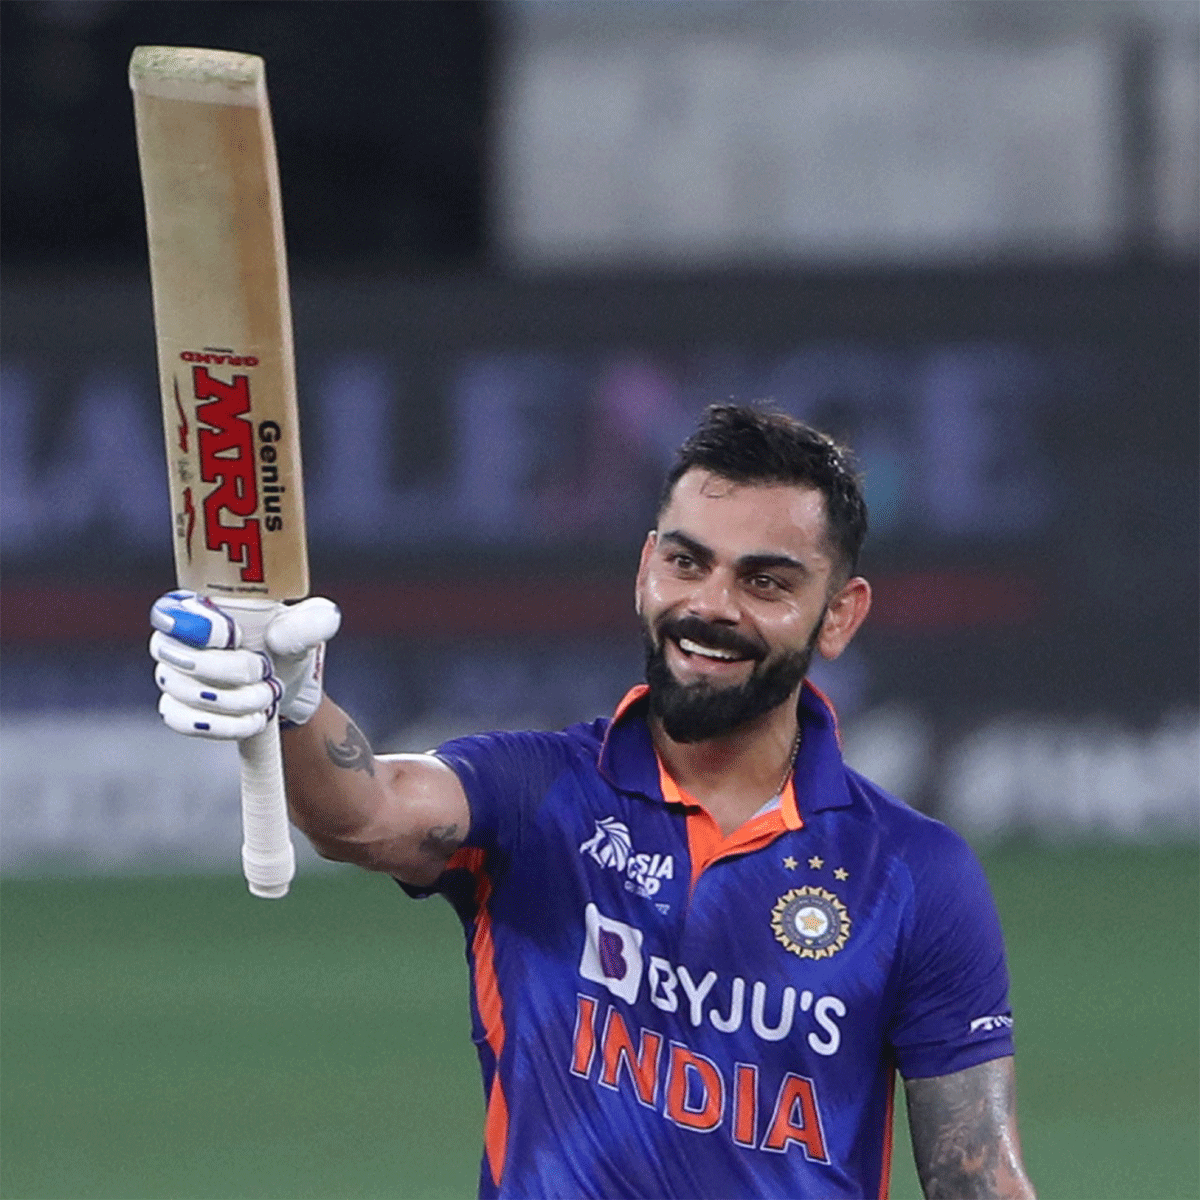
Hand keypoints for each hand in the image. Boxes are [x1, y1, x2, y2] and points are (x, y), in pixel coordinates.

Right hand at [150, 591, 340, 738]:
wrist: (287, 685)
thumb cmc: (288, 644)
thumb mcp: (305, 628)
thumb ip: (309, 622)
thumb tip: (323, 618)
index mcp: (202, 607)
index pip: (171, 612)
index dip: (196, 625)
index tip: (232, 634)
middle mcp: (177, 640)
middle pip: (176, 656)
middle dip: (229, 670)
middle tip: (265, 672)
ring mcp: (172, 676)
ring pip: (183, 691)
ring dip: (234, 700)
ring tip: (269, 696)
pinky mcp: (177, 709)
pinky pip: (181, 721)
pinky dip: (223, 725)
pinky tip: (253, 720)